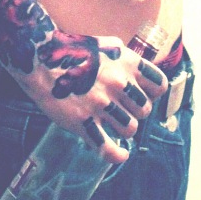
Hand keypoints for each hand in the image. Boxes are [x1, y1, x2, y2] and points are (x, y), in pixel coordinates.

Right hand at [12, 32, 168, 163]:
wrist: (40, 58)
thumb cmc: (74, 49)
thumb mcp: (108, 44)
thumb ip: (127, 58)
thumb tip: (140, 71)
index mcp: (127, 63)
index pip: (159, 86)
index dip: (152, 93)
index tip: (143, 96)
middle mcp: (118, 83)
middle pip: (145, 110)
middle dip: (136, 112)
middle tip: (123, 110)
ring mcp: (101, 104)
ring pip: (130, 129)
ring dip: (123, 128)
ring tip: (114, 125)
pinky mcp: (84, 122)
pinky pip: (108, 148)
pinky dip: (117, 155)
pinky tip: (119, 154)